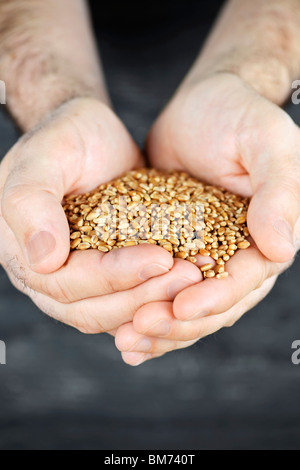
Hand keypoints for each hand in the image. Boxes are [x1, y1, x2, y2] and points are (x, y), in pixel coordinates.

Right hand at [0, 97, 202, 335]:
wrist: (92, 137)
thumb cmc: (66, 138)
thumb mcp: (44, 155)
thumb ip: (31, 201)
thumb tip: (43, 260)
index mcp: (23, 253)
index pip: (65, 282)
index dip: (112, 276)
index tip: (160, 257)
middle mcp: (48, 277)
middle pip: (92, 310)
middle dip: (143, 296)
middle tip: (190, 275)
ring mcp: (79, 282)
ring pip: (116, 314)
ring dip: (157, 302)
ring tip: (196, 278)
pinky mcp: (109, 279)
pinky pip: (133, 302)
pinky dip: (161, 299)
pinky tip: (192, 285)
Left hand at [115, 73, 299, 363]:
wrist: (203, 105)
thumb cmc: (240, 115)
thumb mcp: (267, 141)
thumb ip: (280, 190)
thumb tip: (281, 247)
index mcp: (266, 238)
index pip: (244, 283)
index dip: (214, 300)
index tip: (180, 308)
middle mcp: (237, 255)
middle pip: (211, 306)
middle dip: (177, 324)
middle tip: (138, 332)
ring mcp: (204, 255)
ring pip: (183, 305)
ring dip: (157, 328)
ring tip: (125, 341)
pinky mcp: (174, 249)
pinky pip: (159, 288)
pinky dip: (142, 308)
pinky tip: (119, 330)